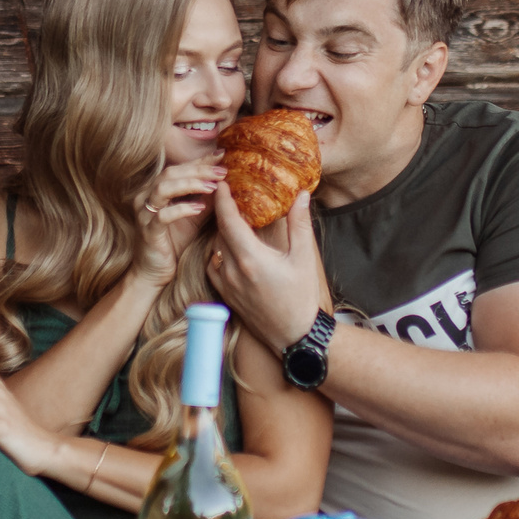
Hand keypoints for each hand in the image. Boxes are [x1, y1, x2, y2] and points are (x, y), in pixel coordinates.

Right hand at [133, 159, 224, 285]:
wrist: (154, 271)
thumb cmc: (172, 241)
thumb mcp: (193, 216)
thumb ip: (205, 199)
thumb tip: (225, 182)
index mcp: (155, 189)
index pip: (179, 168)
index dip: (200, 161)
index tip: (222, 155)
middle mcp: (146, 196)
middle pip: (171, 173)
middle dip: (198, 170)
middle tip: (222, 171)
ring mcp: (144, 213)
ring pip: (164, 188)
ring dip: (190, 185)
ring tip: (213, 187)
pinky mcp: (148, 230)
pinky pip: (163, 215)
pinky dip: (182, 209)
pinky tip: (200, 208)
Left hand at [208, 186, 324, 349]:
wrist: (295, 336)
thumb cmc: (302, 298)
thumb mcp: (304, 258)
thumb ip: (300, 224)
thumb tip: (301, 195)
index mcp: (251, 258)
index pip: (229, 220)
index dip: (223, 199)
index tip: (223, 182)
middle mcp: (233, 270)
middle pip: (220, 232)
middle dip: (223, 212)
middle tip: (230, 196)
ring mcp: (227, 284)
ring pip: (215, 249)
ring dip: (222, 233)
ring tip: (233, 220)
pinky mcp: (226, 295)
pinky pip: (214, 266)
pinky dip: (219, 253)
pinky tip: (231, 248)